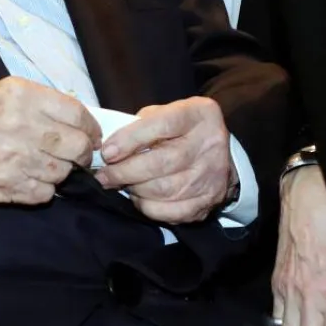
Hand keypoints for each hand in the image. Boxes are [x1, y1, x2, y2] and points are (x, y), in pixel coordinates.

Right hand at [0, 78, 101, 204]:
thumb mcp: (5, 89)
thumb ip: (43, 103)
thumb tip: (79, 121)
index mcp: (23, 97)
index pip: (78, 115)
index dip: (91, 128)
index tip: (92, 135)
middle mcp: (21, 127)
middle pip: (76, 147)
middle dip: (82, 153)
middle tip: (77, 153)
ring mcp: (13, 159)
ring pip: (62, 173)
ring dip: (61, 171)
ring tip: (47, 163)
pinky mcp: (5, 186)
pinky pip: (44, 193)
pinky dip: (44, 189)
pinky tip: (31, 177)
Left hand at [95, 98, 233, 224]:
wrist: (221, 154)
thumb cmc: (183, 130)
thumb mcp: (167, 113)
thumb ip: (142, 125)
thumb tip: (111, 149)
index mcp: (199, 114)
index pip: (162, 125)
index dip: (130, 139)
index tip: (107, 152)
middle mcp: (210, 144)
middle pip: (162, 162)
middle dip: (125, 171)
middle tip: (104, 175)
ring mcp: (211, 175)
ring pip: (165, 190)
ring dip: (135, 189)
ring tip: (121, 184)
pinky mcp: (208, 201)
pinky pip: (172, 212)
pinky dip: (149, 207)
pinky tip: (140, 198)